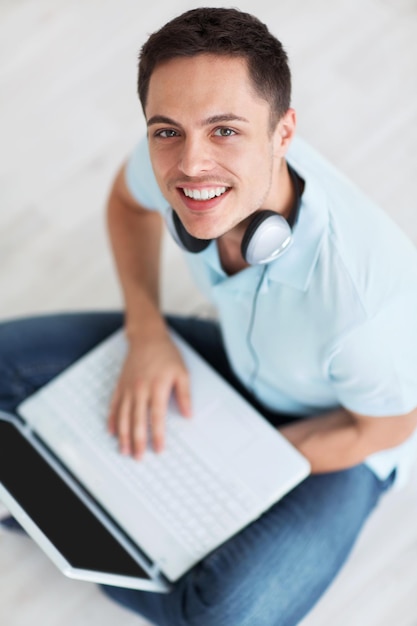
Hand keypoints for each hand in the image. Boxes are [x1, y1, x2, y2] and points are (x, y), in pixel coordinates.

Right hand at [107, 331, 190, 458]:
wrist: (147, 337)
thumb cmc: (165, 354)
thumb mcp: (182, 372)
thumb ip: (185, 395)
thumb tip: (189, 414)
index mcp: (157, 387)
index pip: (156, 417)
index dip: (157, 435)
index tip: (158, 449)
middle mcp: (140, 390)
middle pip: (137, 421)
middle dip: (137, 441)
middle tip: (138, 457)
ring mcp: (128, 388)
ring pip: (123, 416)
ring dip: (123, 435)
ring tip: (124, 449)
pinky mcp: (120, 385)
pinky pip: (114, 405)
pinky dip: (112, 420)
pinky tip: (112, 431)